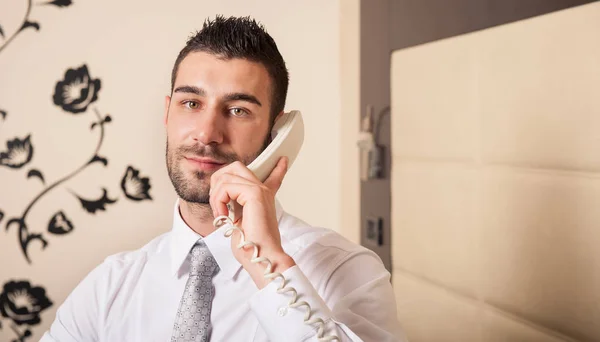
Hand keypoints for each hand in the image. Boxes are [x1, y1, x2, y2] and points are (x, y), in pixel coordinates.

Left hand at [209, 157, 295, 288]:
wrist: (261, 257)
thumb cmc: (250, 247)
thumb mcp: (240, 224)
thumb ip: (235, 209)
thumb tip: (223, 201)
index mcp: (263, 199)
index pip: (272, 177)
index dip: (277, 169)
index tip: (283, 160)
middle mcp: (263, 191)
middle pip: (235, 167)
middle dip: (218, 181)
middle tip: (218, 203)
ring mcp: (260, 190)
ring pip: (226, 176)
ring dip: (215, 196)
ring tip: (221, 215)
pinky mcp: (254, 194)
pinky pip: (226, 187)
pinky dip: (218, 201)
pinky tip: (223, 216)